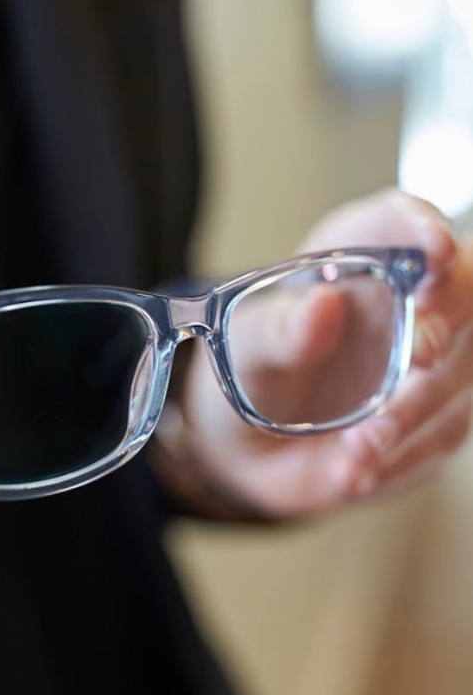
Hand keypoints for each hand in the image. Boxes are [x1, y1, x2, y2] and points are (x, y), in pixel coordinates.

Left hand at [169, 188, 472, 518]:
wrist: (247, 442)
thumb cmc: (247, 369)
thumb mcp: (243, 347)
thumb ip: (278, 330)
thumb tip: (324, 305)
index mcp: (352, 255)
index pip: (399, 221)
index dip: (424, 228)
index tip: (431, 252)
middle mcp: (402, 299)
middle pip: (462, 289)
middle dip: (448, 322)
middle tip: (421, 358)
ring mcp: (429, 359)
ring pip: (460, 373)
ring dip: (414, 413)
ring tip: (354, 450)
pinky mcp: (434, 415)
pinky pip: (442, 435)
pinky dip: (402, 458)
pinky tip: (354, 473)